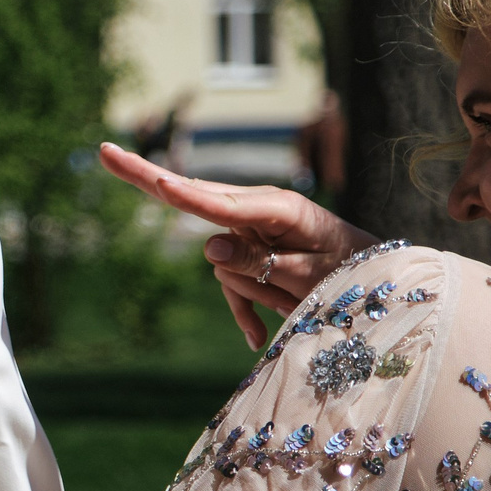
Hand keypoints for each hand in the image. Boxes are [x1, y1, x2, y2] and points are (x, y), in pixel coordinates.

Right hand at [98, 143, 376, 347]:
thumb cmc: (356, 276)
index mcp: (277, 208)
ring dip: (249, 288)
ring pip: (220, 261)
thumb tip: (207, 245)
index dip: (177, 193)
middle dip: (150, 180)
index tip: (151, 179)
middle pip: (194, 200)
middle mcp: (259, 211)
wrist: (386, 287)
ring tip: (295, 302)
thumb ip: (259, 259)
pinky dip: (244, 308)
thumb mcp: (311, 274)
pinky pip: (233, 282)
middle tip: (103, 152)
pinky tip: (256, 338)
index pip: (214, 202)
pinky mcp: (257, 256)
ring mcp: (255, 233)